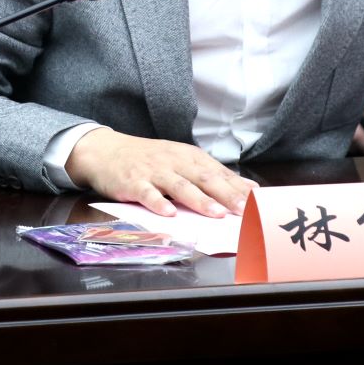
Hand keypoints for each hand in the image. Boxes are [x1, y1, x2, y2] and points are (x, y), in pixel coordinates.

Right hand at [64, 128, 254, 217]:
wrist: (104, 150)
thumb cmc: (148, 159)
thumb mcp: (180, 160)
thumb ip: (211, 174)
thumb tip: (247, 188)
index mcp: (189, 157)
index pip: (219, 173)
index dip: (239, 188)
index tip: (259, 202)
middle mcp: (174, 162)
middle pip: (204, 178)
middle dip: (226, 194)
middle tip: (245, 210)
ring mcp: (153, 172)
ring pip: (180, 186)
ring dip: (199, 200)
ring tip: (216, 213)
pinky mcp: (133, 182)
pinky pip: (147, 194)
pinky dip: (158, 203)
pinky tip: (169, 214)